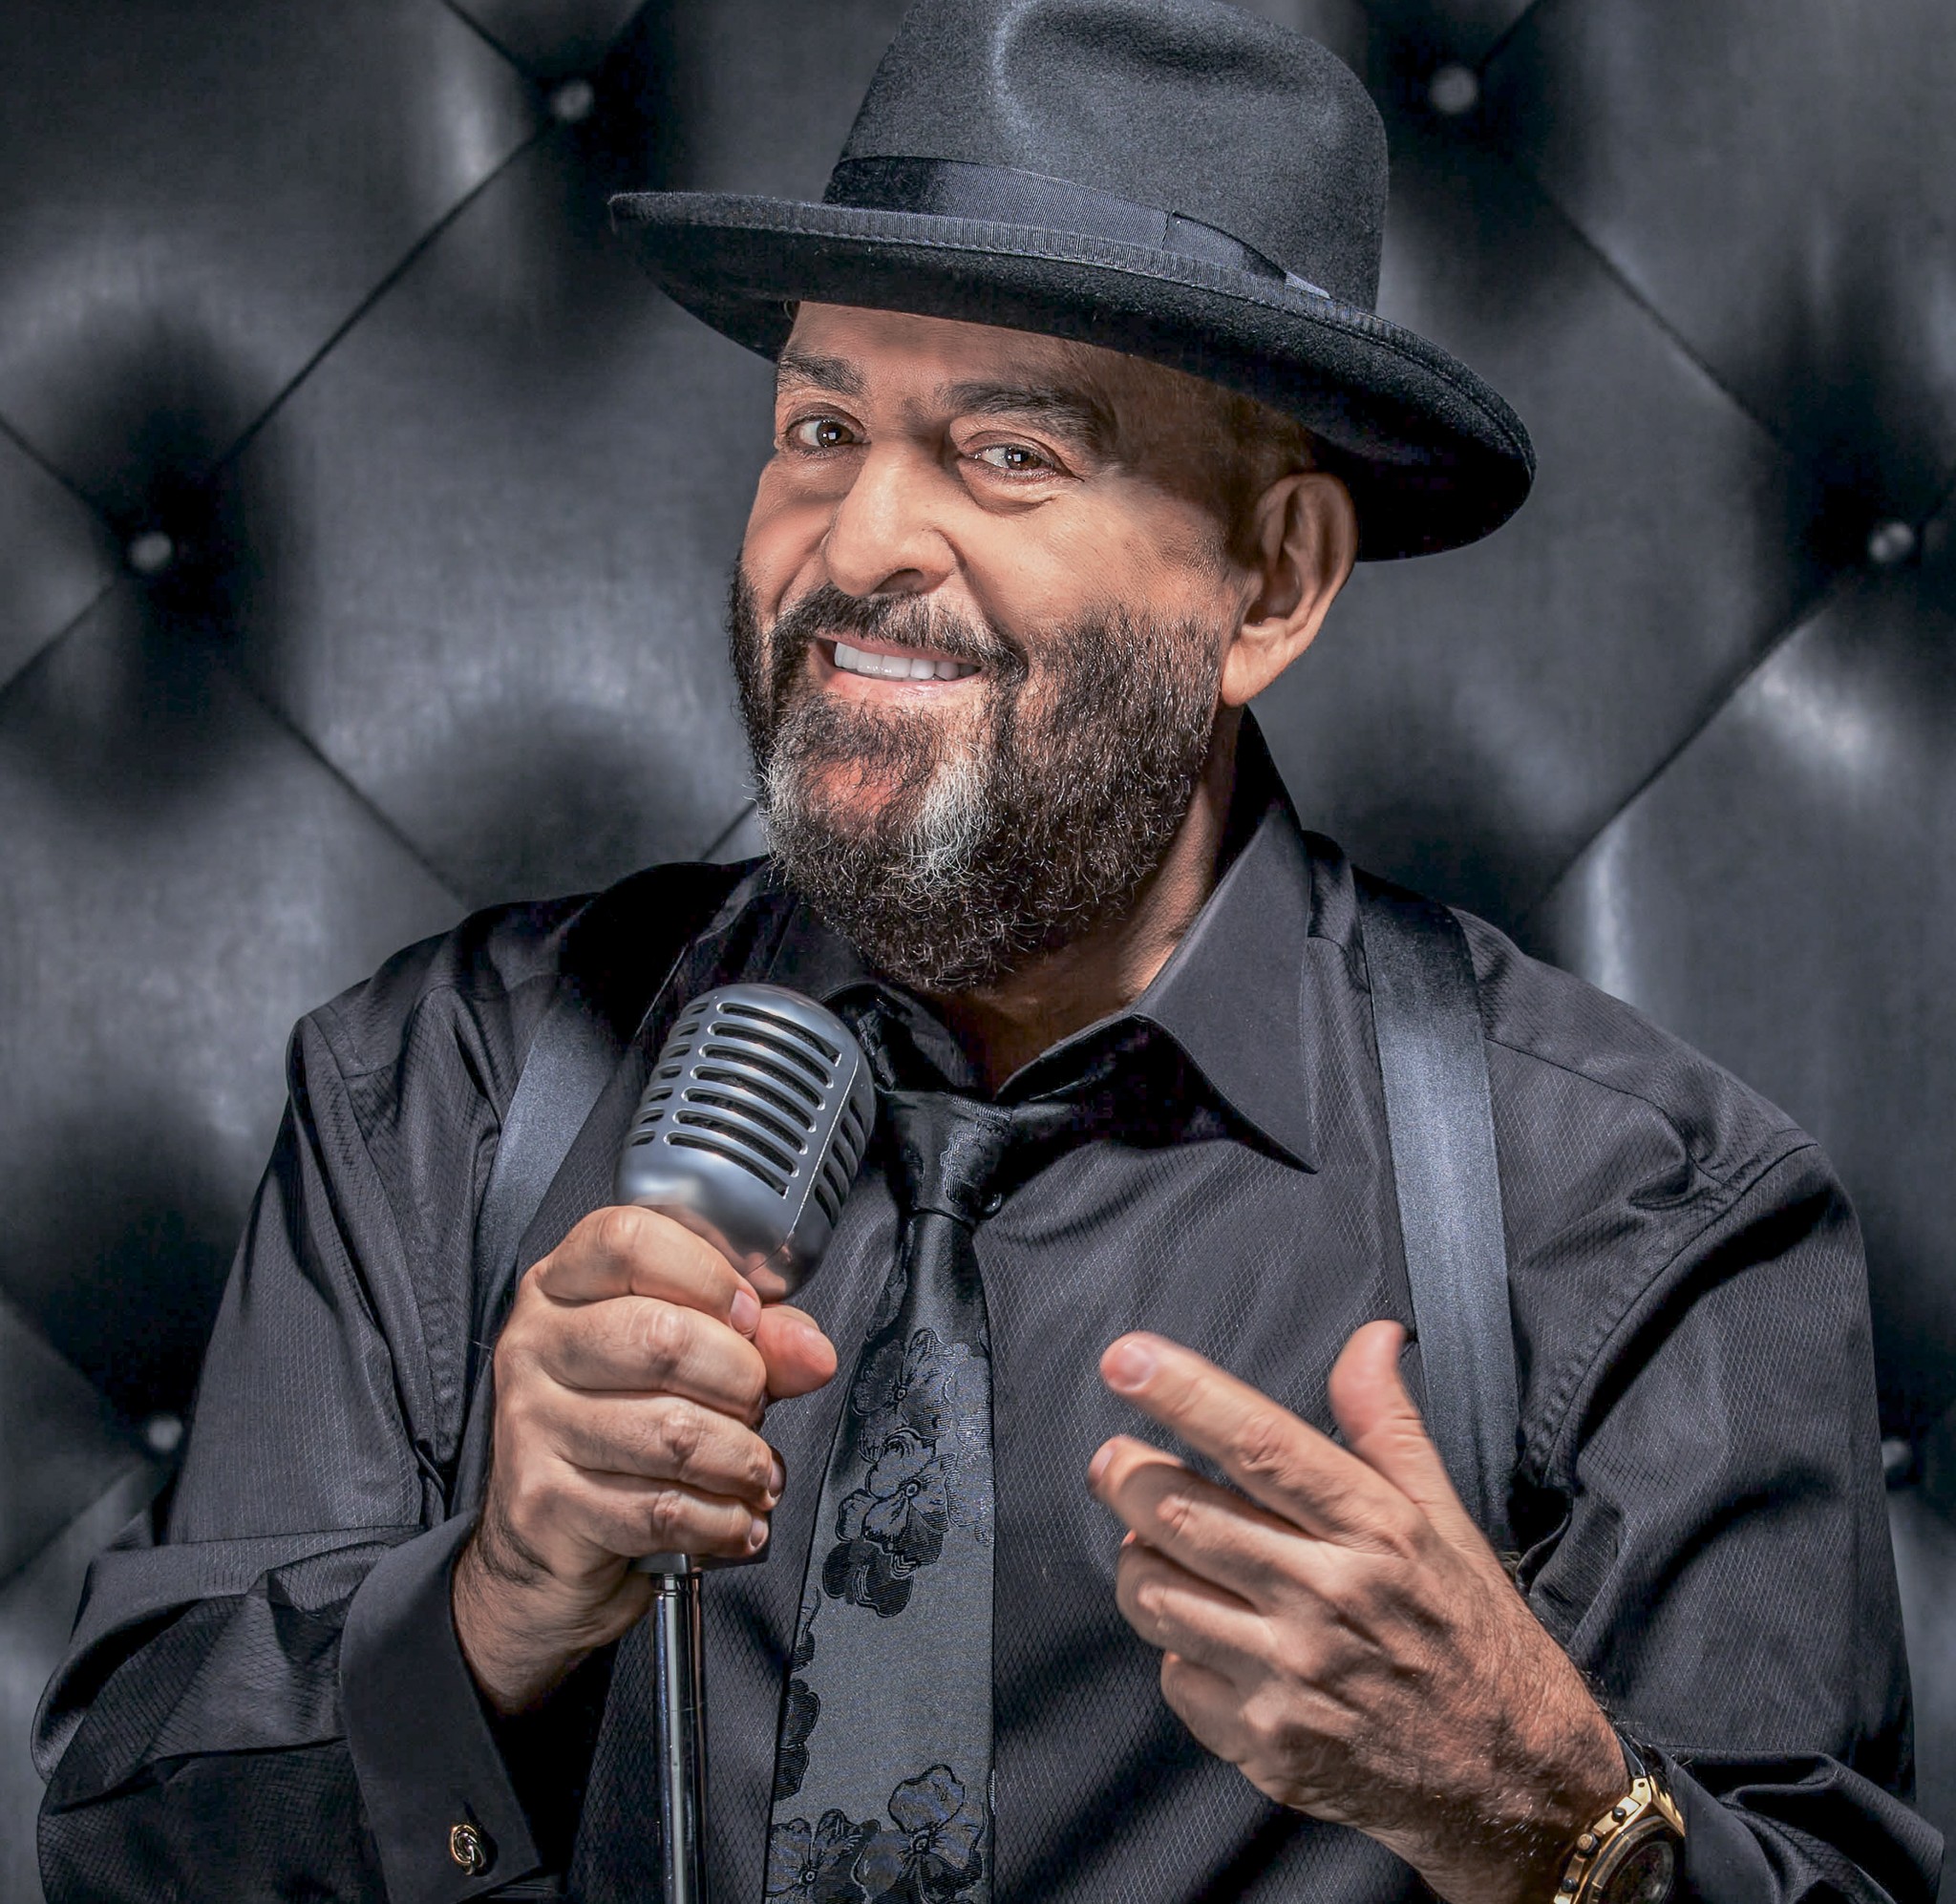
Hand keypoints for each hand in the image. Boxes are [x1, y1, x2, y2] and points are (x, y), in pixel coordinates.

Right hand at [453, 1204, 836, 1712]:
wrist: (548, 1545)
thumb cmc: (626, 1428)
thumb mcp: (692, 1359)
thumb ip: (758, 1339)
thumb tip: (812, 1353)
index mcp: (563, 1286)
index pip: (629, 1240)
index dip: (707, 1274)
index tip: (747, 1317)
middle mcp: (534, 1345)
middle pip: (662, 1336)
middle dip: (741, 1379)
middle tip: (755, 1406)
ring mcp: (530, 1425)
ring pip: (673, 1432)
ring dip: (741, 1460)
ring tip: (754, 1470)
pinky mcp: (544, 1504)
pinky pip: (663, 1509)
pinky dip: (722, 1520)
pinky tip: (734, 1518)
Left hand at [1088, 1321, 1623, 1903]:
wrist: (1517, 1786)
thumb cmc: (1474, 1636)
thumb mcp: (1443, 1519)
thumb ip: (1387, 1425)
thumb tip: (1371, 1335)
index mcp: (1375, 1529)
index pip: (1259, 1442)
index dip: (1182, 1394)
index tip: (1125, 1358)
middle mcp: (1328, 1597)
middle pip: (1181, 1513)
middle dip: (1126, 1477)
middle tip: (1116, 1462)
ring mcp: (1293, 1677)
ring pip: (1156, 1593)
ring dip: (1140, 1559)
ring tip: (1159, 1546)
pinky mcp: (1269, 1746)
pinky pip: (1175, 1676)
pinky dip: (1176, 1650)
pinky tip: (1211, 1636)